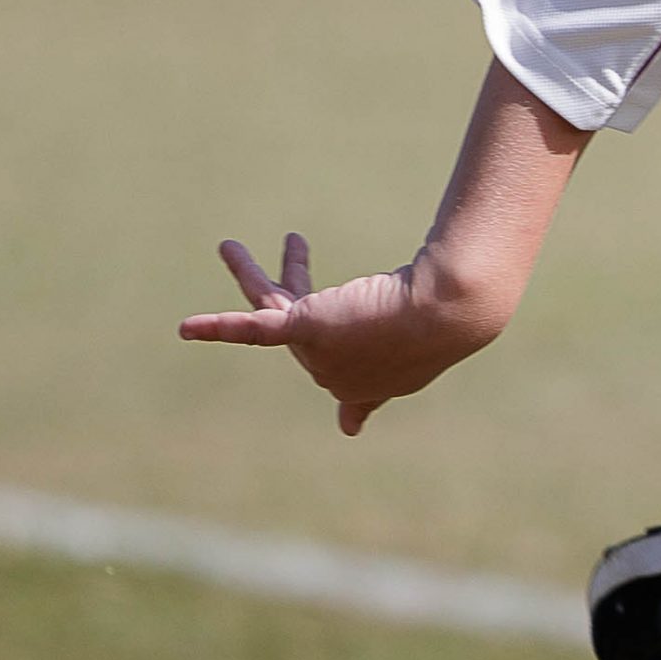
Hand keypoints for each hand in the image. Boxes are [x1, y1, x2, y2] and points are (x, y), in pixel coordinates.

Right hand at [177, 233, 492, 435]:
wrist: (445, 310)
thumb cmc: (451, 312)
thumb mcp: (441, 324)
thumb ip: (441, 316)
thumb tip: (474, 309)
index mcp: (372, 380)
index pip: (350, 386)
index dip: (349, 398)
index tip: (351, 419)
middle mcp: (340, 375)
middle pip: (305, 322)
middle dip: (292, 282)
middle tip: (295, 240)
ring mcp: (320, 355)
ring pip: (275, 307)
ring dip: (251, 274)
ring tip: (228, 244)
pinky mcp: (306, 329)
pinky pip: (254, 328)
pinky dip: (219, 327)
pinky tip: (185, 328)